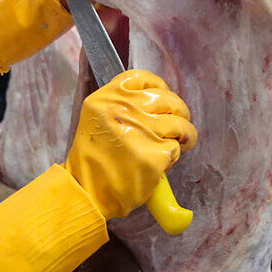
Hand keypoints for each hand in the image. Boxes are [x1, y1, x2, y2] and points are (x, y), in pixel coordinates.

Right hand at [64, 70, 197, 219]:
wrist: (86, 192)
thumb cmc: (93, 160)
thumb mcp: (97, 120)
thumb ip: (121, 106)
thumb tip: (158, 101)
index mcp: (106, 98)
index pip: (143, 78)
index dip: (160, 87)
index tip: (164, 99)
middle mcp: (122, 110)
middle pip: (168, 99)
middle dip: (179, 112)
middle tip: (178, 125)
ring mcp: (140, 132)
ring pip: (179, 123)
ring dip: (185, 134)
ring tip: (181, 143)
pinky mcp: (154, 155)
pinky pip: (176, 148)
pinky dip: (174, 155)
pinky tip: (162, 162)